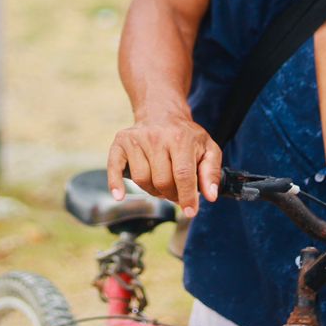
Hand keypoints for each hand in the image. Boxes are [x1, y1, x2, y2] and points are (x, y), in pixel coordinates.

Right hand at [107, 109, 221, 216]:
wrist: (161, 113)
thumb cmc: (186, 136)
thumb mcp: (208, 149)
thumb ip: (211, 172)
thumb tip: (210, 195)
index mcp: (180, 138)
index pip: (183, 174)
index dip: (187, 196)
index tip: (190, 211)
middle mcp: (156, 137)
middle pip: (162, 181)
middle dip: (171, 194)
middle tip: (177, 191)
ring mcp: (136, 139)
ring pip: (142, 180)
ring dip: (153, 190)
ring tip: (161, 183)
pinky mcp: (121, 142)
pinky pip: (114, 167)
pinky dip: (115, 184)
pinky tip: (120, 196)